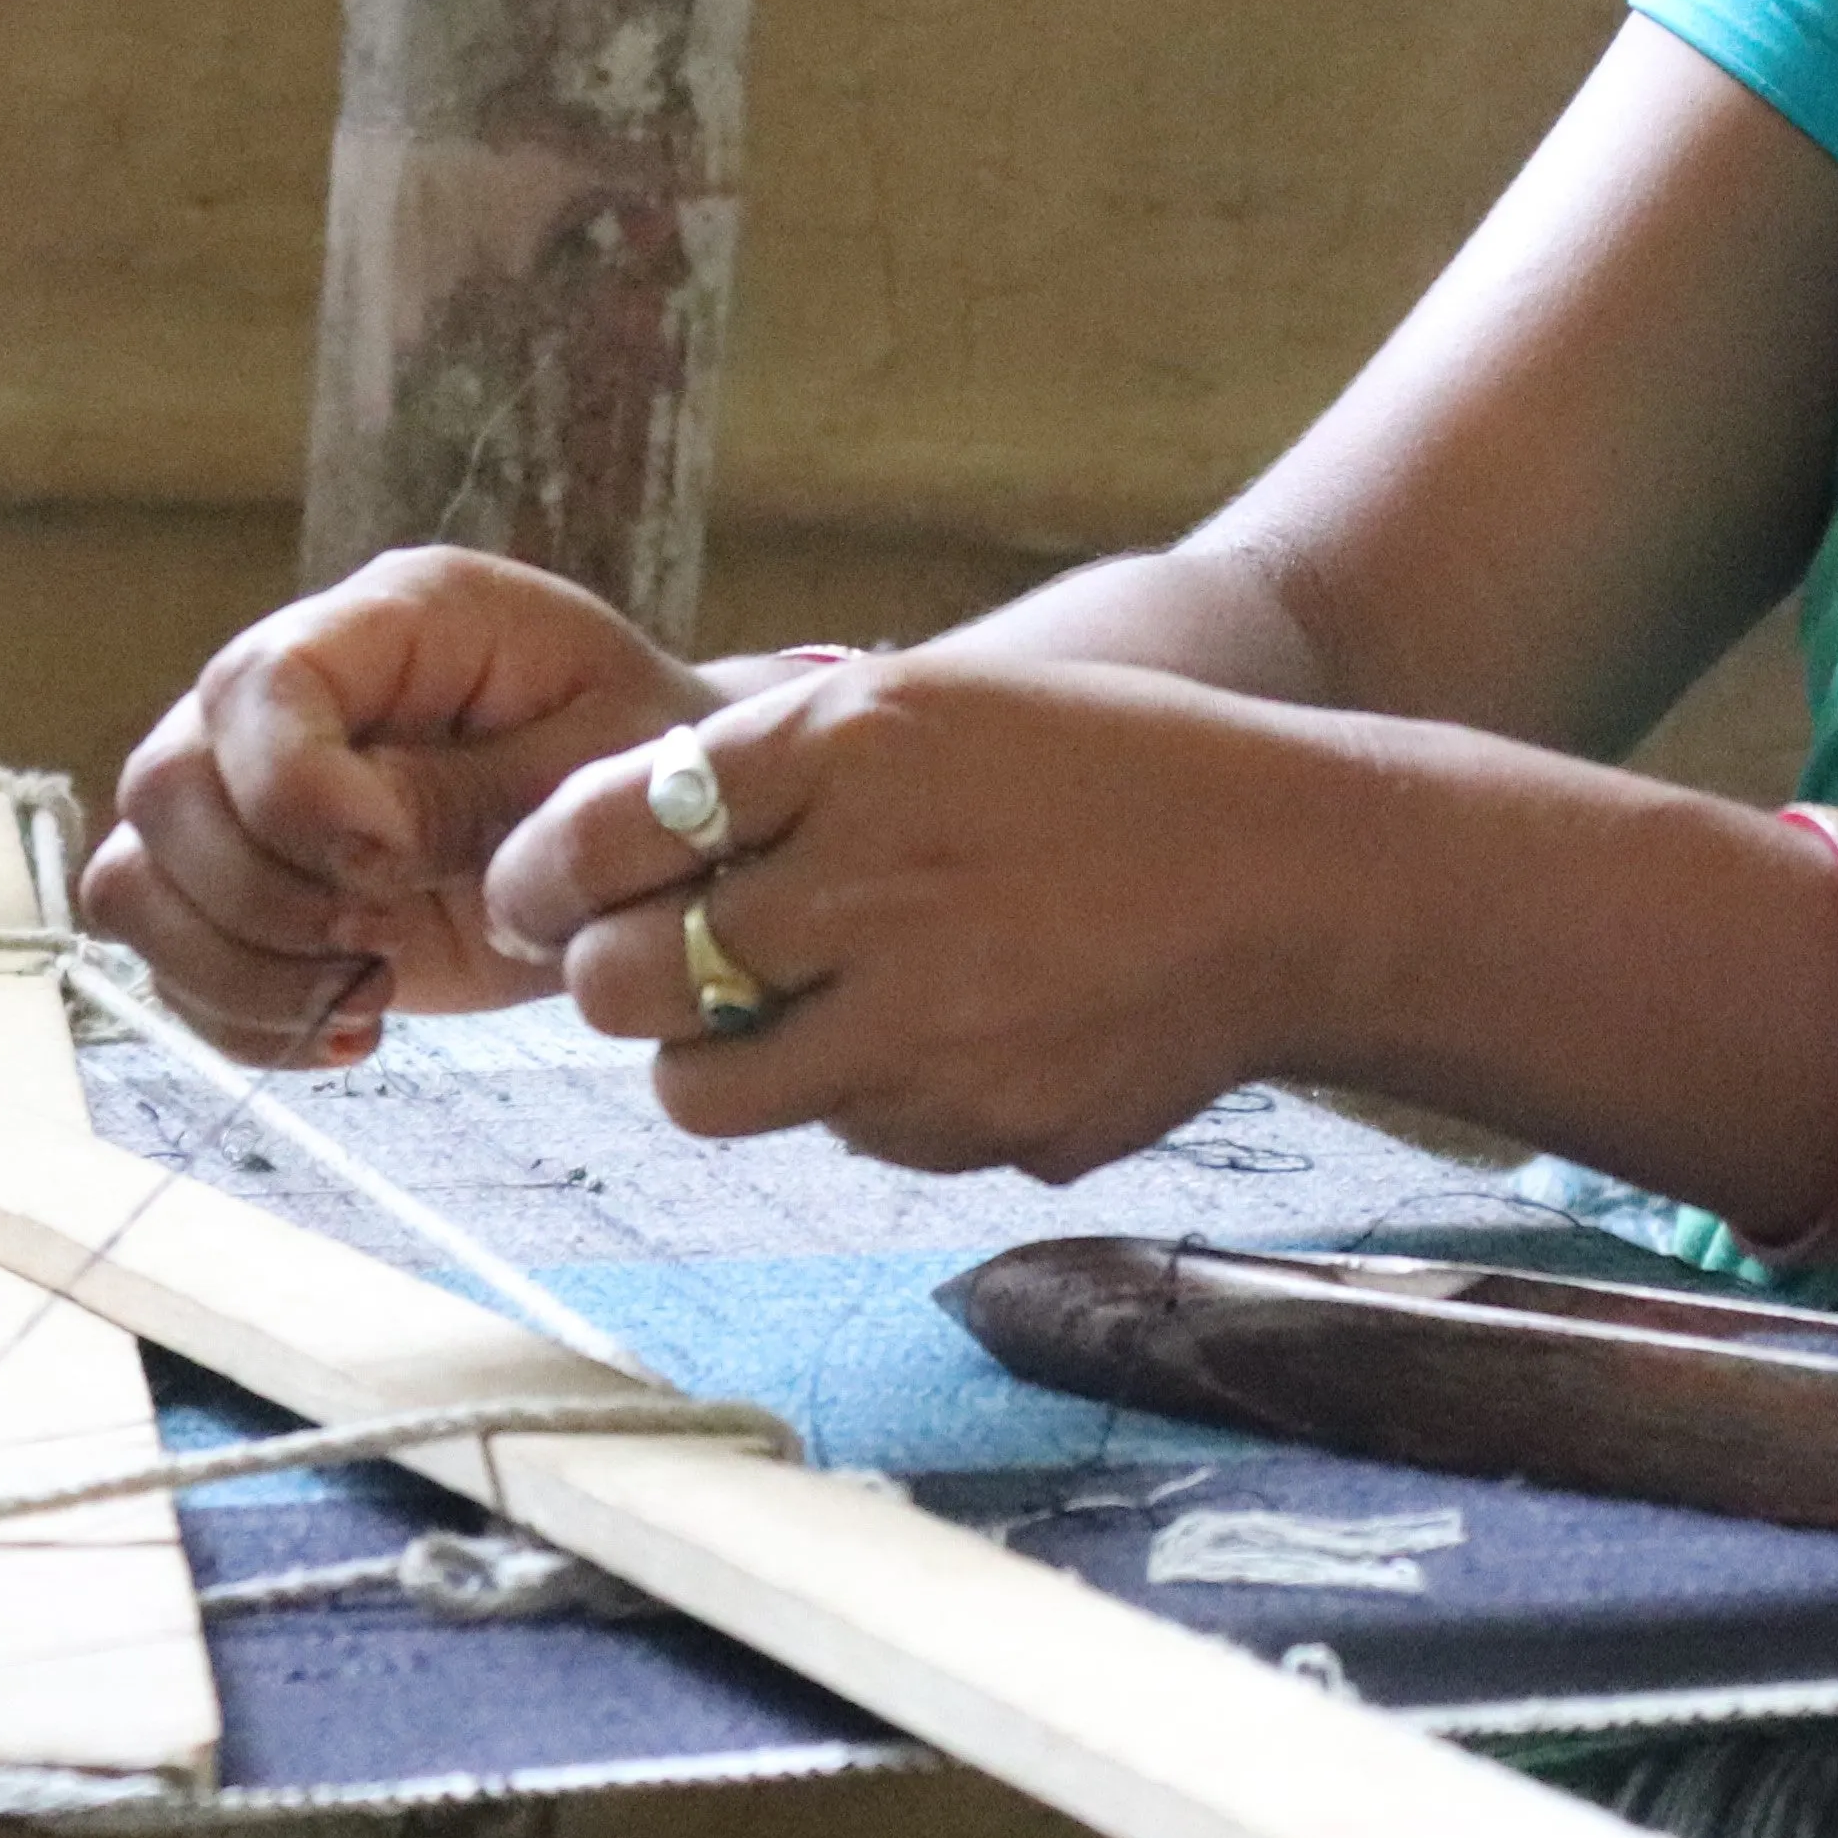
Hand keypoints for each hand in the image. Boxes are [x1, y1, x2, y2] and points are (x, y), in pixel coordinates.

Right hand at [82, 547, 719, 1065]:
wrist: (661, 836)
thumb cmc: (646, 770)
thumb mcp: (602, 768)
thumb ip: (471, 793)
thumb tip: (351, 847)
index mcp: (398, 619)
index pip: (262, 681)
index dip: (294, 792)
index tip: (385, 872)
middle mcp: (297, 691)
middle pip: (165, 780)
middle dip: (256, 894)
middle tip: (374, 944)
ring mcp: (253, 789)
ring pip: (136, 878)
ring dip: (235, 968)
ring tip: (366, 994)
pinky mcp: (251, 889)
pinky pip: (165, 960)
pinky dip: (240, 1018)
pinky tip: (353, 1026)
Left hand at [480, 648, 1370, 1177]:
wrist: (1295, 878)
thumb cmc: (1105, 770)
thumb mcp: (934, 704)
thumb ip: (773, 765)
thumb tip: (599, 843)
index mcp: (854, 749)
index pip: (602, 832)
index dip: (543, 873)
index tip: (545, 893)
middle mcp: (870, 887)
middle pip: (623, 983)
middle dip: (614, 980)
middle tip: (649, 963)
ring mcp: (920, 1027)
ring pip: (705, 1091)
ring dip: (715, 1055)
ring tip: (792, 1004)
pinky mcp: (969, 1129)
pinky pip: (844, 1133)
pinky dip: (859, 1091)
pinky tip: (944, 1024)